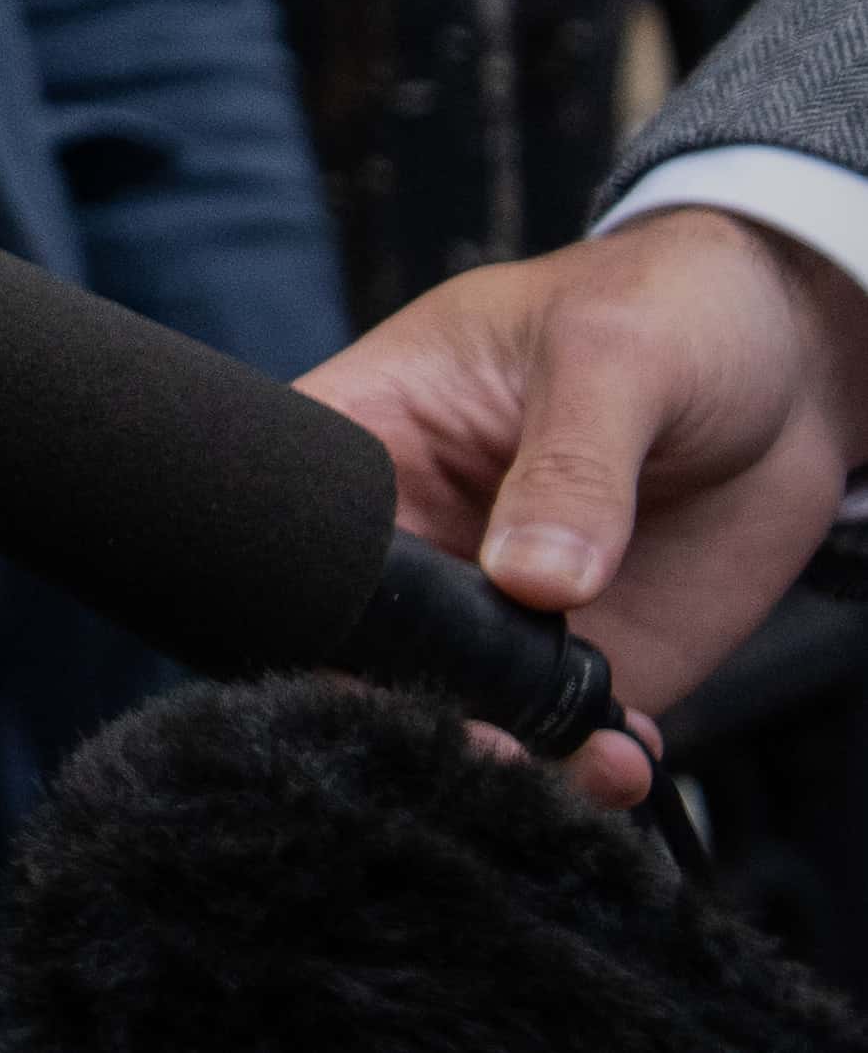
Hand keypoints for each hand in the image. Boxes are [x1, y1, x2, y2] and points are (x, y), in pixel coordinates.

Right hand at [309, 203, 867, 792]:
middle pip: (358, 643)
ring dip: (507, 755)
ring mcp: (499, 606)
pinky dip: (588, 772)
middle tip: (481, 739)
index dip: (302, 603)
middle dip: (405, 705)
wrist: (793, 368)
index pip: (289, 529)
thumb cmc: (668, 308)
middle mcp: (417, 533)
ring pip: (458, 707)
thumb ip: (573, 465)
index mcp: (371, 436)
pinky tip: (627, 756)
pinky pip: (564, 738)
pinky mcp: (587, 658)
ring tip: (583, 761)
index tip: (364, 660)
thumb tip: (535, 581)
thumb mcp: (611, 355)